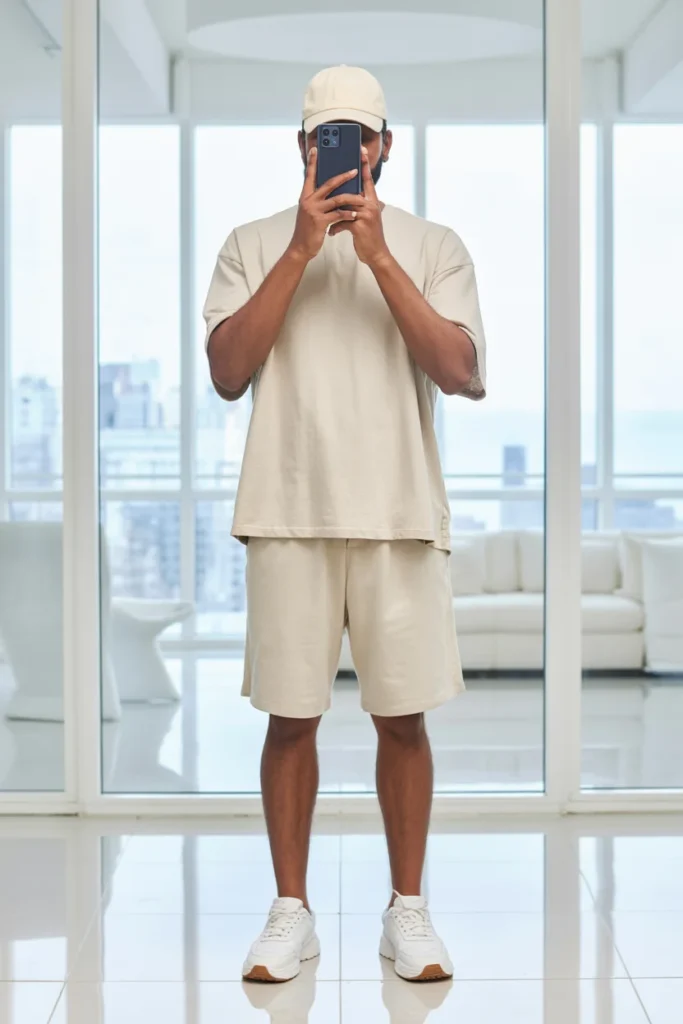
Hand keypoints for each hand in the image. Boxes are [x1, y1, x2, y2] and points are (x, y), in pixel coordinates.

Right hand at [287, 147, 359, 262]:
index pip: (309, 175)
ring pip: (336, 199)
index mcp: (305, 196)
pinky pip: (338, 214)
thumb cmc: (308, 230)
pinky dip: (348, 214)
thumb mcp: (310, 212)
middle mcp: (308, 200)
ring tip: (361, 197)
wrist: (301, 248)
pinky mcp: (320, 221)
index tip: (315, 149)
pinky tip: (355, 215)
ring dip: (351, 197)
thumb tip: (331, 192)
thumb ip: (318, 201)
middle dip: (343, 176)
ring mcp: (314, 210)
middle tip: (354, 170)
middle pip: (328, 183)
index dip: (312, 162)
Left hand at [328, 146, 391, 267]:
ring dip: (333, 210)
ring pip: (345, 204)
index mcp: (373, 202)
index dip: (364, 165)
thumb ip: (358, 206)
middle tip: (330, 171)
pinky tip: (331, 233)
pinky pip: (342, 221)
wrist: (376, 254)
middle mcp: (371, 206)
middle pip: (353, 190)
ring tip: (323, 213)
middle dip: (342, 183)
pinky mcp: (360, 226)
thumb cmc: (368, 236)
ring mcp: (366, 215)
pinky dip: (335, 227)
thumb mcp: (365, 218)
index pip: (367, 180)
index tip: (361, 150)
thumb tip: (347, 196)